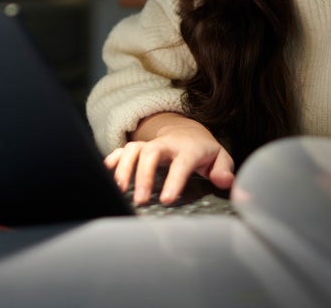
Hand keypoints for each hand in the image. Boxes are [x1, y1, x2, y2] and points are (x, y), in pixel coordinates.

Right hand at [103, 112, 234, 204]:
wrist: (188, 131)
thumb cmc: (204, 151)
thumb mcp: (220, 158)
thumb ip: (223, 170)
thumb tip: (225, 182)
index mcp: (189, 148)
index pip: (181, 163)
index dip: (174, 180)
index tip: (166, 200)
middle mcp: (167, 144)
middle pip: (151, 152)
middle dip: (143, 176)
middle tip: (139, 200)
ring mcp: (150, 144)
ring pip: (133, 150)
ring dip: (124, 170)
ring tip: (119, 191)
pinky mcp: (138, 147)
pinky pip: (122, 150)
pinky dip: (112, 160)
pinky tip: (105, 175)